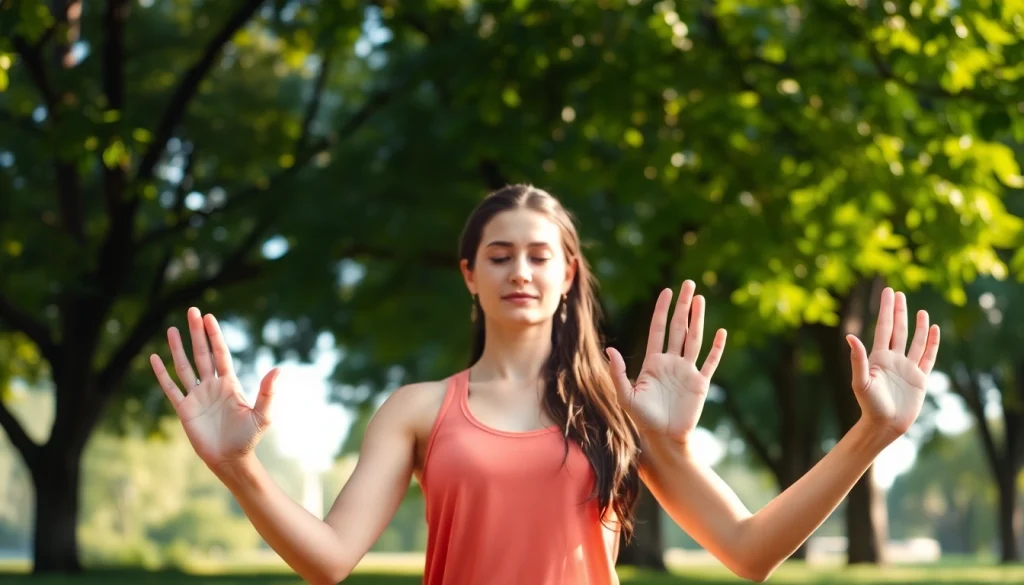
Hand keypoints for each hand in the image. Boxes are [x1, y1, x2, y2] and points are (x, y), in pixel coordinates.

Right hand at [149, 307, 279, 471]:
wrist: (231, 459)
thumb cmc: (248, 438)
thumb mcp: (262, 415)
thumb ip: (268, 392)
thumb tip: (278, 369)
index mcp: (230, 383)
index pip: (220, 353)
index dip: (215, 336)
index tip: (209, 317)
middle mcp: (212, 385)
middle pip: (202, 354)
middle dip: (197, 333)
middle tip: (192, 310)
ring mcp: (197, 396)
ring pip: (184, 366)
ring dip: (178, 348)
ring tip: (171, 328)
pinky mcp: (184, 409)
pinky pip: (171, 388)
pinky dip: (162, 374)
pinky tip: (154, 358)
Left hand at [606, 281, 726, 443]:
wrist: (663, 438)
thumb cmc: (642, 419)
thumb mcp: (625, 395)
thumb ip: (618, 373)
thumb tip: (609, 350)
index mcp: (653, 362)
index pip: (658, 329)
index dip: (662, 310)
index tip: (666, 291)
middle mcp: (671, 362)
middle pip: (678, 327)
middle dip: (683, 306)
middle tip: (688, 284)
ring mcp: (687, 371)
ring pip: (694, 339)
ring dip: (697, 319)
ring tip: (700, 299)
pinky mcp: (700, 383)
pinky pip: (711, 361)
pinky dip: (717, 347)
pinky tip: (721, 332)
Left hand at [847, 287, 939, 438]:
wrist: (885, 425)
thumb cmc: (869, 405)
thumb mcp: (861, 381)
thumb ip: (858, 359)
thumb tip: (850, 336)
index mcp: (878, 357)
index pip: (884, 327)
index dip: (886, 310)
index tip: (888, 292)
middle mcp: (893, 359)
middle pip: (898, 330)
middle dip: (898, 312)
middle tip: (899, 293)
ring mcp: (907, 367)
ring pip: (914, 341)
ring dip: (917, 326)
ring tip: (920, 310)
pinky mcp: (920, 378)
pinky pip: (928, 356)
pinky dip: (932, 343)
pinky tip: (934, 330)